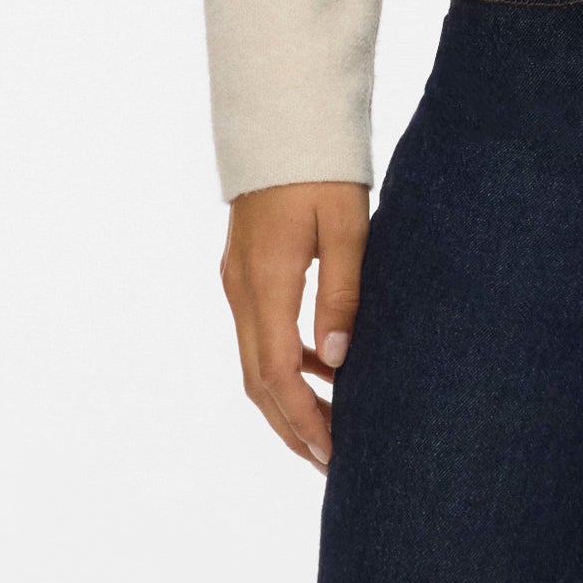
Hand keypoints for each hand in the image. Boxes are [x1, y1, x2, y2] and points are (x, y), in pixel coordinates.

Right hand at [222, 181, 368, 470]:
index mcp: (265, 282)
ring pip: (255, 364)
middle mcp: (240, 289)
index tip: (334, 452)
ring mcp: (237, 281)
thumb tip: (336, 363)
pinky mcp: (245, 272)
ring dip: (286, 404)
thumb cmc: (321, 168)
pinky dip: (285, 368)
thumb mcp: (346, 227)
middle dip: (292, 428)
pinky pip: (259, 336)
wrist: (281, 118)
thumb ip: (341, 295)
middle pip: (258, 382)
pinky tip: (321, 376)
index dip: (305, 419)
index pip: (278, 374)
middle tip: (331, 464)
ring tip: (326, 435)